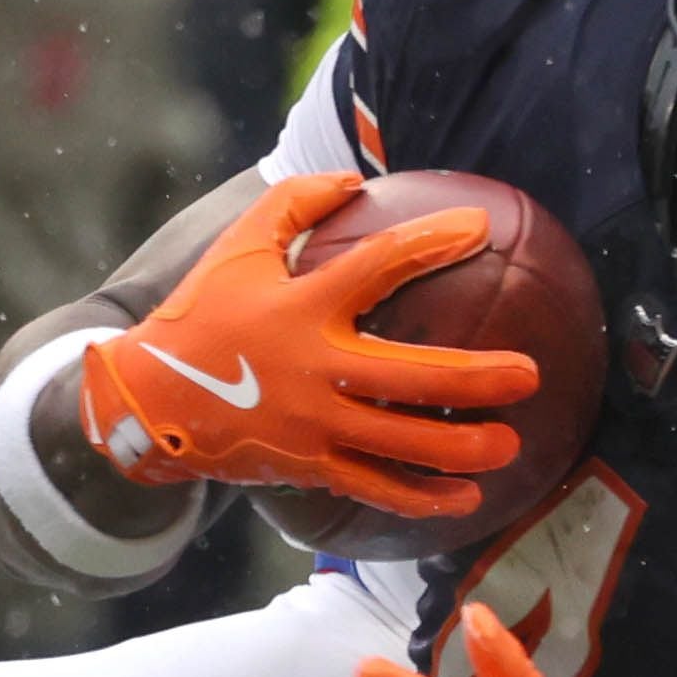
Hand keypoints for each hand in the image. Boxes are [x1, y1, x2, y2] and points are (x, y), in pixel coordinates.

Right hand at [78, 171, 540, 511]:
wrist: (147, 399)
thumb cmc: (203, 313)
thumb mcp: (237, 247)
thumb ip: (295, 204)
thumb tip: (356, 178)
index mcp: (301, 306)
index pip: (378, 266)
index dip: (430, 243)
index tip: (479, 227)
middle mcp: (314, 369)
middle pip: (412, 377)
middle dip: (478, 378)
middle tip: (529, 375)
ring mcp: (314, 425)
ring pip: (403, 444)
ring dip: (464, 450)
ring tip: (511, 446)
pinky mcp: (311, 467)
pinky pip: (377, 488)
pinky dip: (423, 497)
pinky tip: (467, 497)